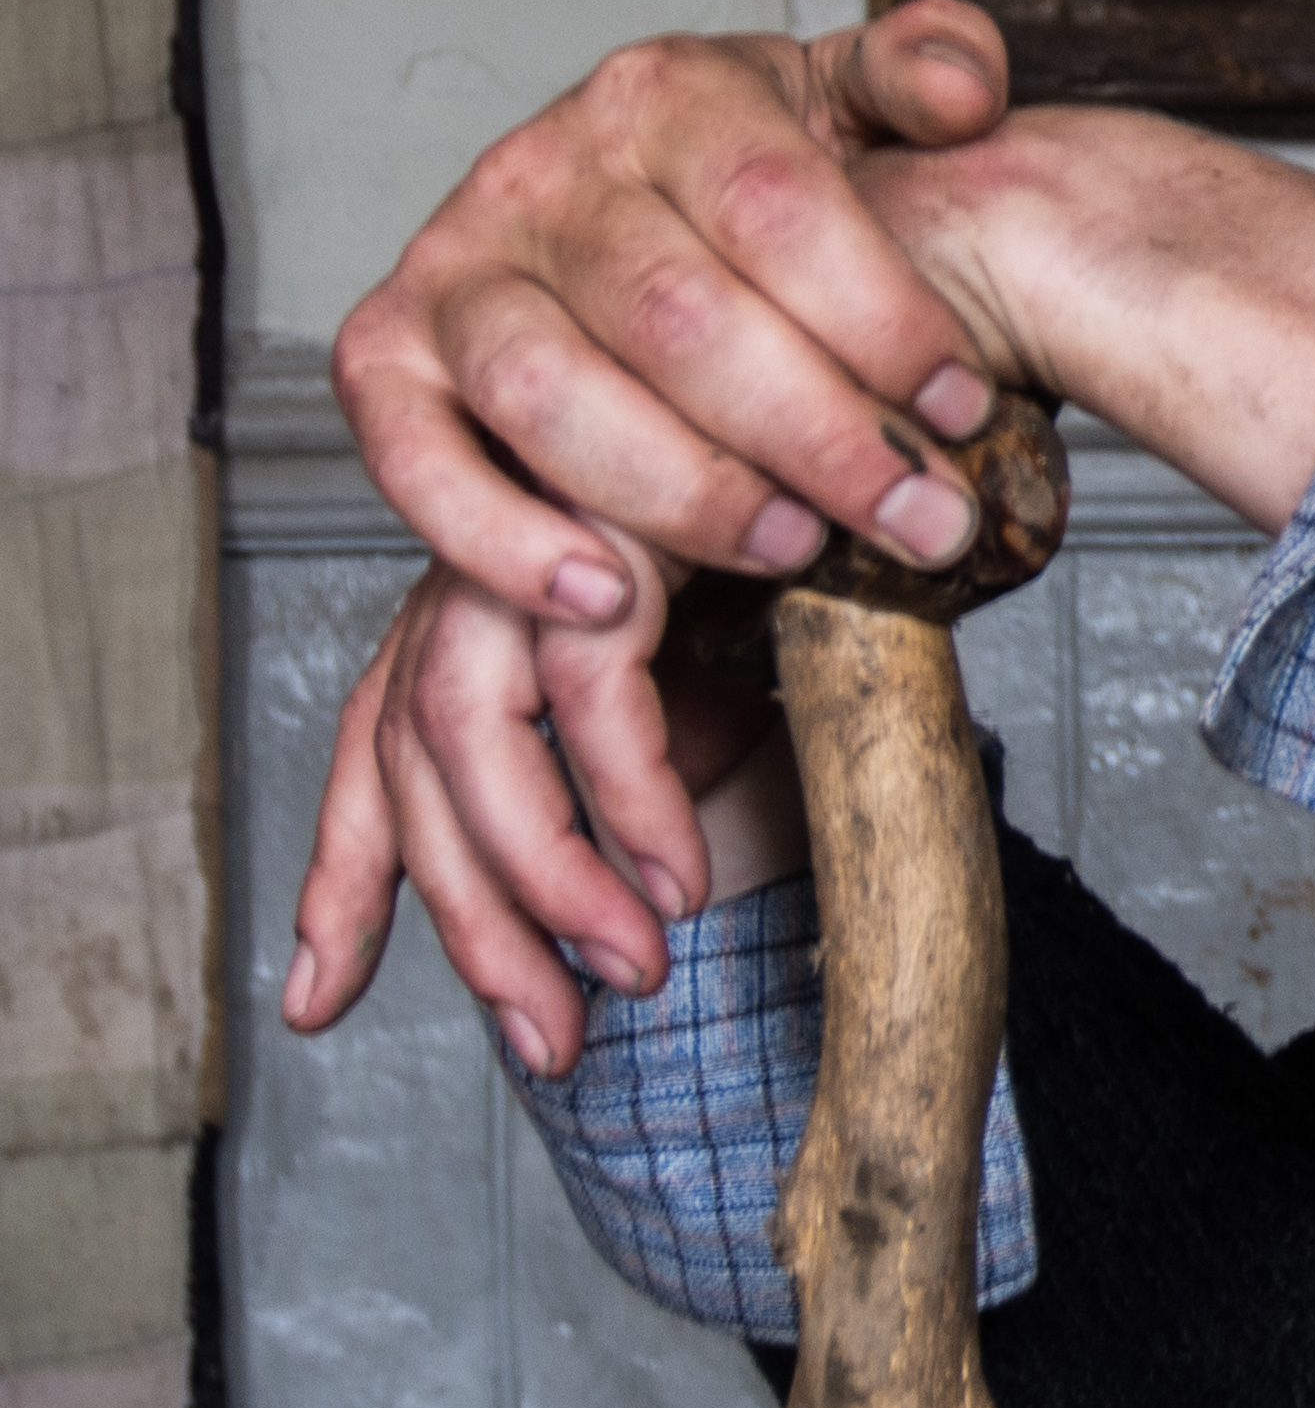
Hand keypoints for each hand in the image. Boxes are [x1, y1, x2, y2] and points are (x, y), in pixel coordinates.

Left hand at [290, 549, 811, 1074]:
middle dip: (469, 919)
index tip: (314, 1000)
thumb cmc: (828, 505)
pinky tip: (679, 866)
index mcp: (490, 591)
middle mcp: (482, 558)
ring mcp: (534, 527)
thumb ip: (665, 735)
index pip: (377, 742)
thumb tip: (652, 884)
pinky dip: (626, 790)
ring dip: (547, 872)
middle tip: (549, 1036)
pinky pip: (587, 684)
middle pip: (409, 760)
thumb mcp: (728, 652)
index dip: (344, 874)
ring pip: (467, 731)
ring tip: (638, 958)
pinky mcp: (612, 512)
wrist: (907, 370)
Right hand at [331, 0, 1021, 621]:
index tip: (963, 404)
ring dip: (684, 494)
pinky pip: (413, 462)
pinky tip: (608, 596)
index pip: (777, 206)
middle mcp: (540, 173)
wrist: (627, 202)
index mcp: (664, 94)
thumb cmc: (755, 170)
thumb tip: (962, 91)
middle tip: (918, 512)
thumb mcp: (851, 96)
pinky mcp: (387, 361)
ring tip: (795, 546)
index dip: (882, 316)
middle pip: (677, 317)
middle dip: (816, 434)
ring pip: (552, 395)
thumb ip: (925, 68)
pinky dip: (499, 540)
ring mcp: (451, 267)